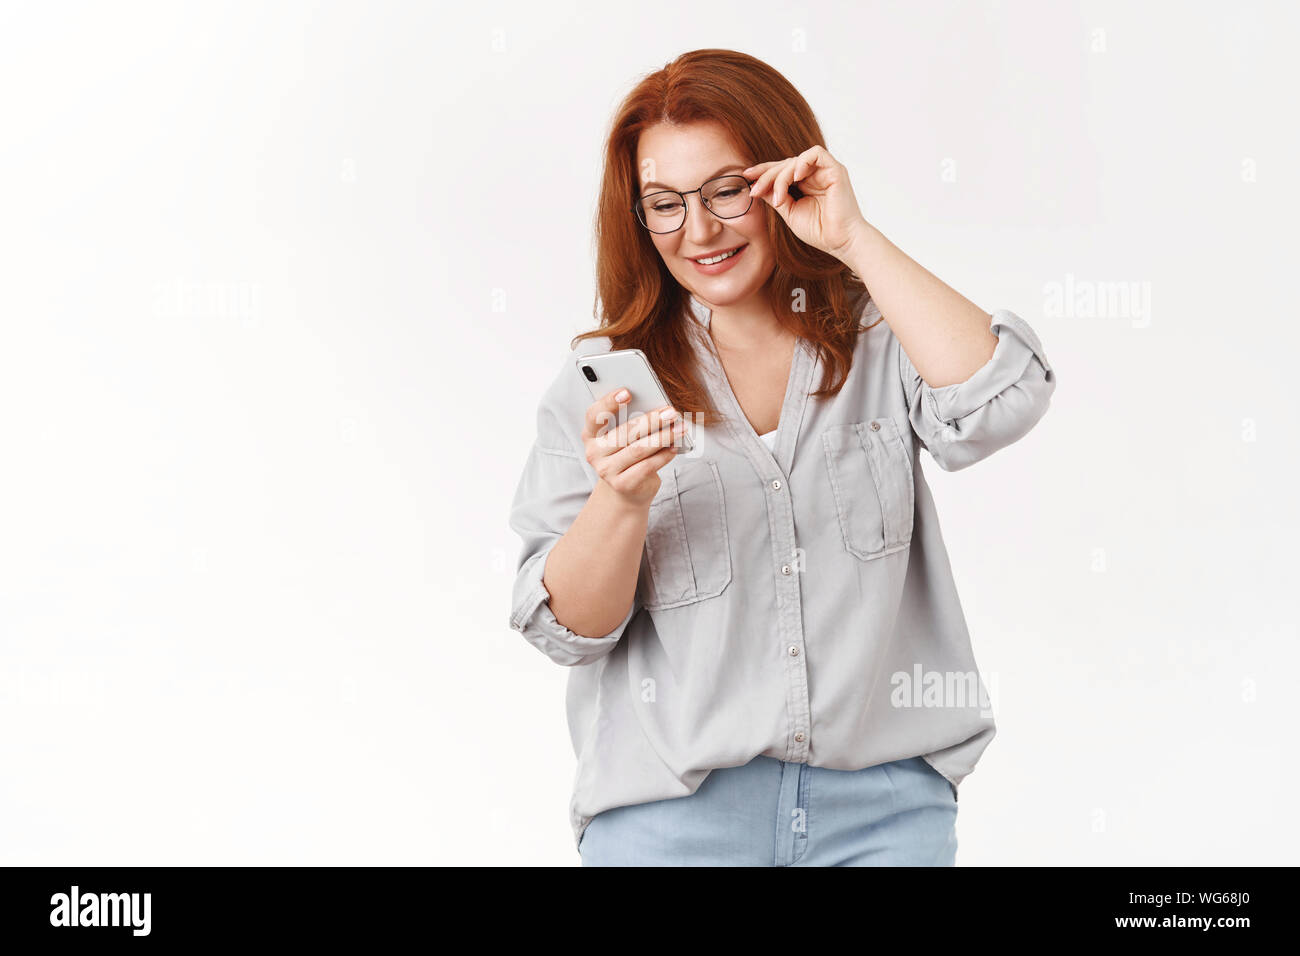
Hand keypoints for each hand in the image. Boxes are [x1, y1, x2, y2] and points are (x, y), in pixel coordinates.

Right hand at [581, 388, 685, 506]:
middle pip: (624, 432)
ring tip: (680, 428)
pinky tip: (674, 447)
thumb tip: (657, 408)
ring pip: (638, 449)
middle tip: (671, 412)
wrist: (626, 489)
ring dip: (663, 437)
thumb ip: (631, 421)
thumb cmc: (626, 454)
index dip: (609, 403)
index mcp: (590, 434)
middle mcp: (594, 452)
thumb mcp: (623, 436)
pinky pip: (647, 466)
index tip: (627, 392)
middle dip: (651, 420)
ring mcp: (606, 470)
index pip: (595, 415)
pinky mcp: (622, 484)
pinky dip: (664, 455)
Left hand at [743, 145, 868, 262]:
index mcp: (804, 184)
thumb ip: (774, 196)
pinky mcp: (835, 170)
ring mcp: (825, 171)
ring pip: (796, 160)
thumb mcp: (789, 212)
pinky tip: (794, 177)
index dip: (763, 172)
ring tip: (778, 198)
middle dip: (767, 175)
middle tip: (755, 190)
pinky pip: (816, 153)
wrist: (840, 242)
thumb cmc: (819, 231)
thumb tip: (757, 186)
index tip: (746, 177)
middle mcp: (815, 175)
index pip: (781, 171)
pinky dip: (802, 162)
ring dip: (782, 176)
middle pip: (785, 164)